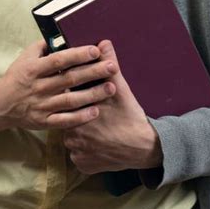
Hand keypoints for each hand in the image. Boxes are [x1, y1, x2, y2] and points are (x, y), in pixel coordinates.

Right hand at [0, 40, 117, 130]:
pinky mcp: (44, 121)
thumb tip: (62, 35)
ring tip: (110, 88)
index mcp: (34, 69)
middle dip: (93, 72)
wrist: (1, 104)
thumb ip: (43, 46)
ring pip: (70, 101)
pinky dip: (80, 118)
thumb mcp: (26, 56)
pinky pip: (64, 120)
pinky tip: (95, 111)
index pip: (59, 60)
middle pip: (69, 79)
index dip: (77, 55)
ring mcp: (42, 106)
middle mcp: (39, 87)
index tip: (95, 50)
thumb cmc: (17, 76)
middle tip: (112, 66)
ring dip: (92, 94)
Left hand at [63, 41, 162, 173]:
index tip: (79, 95)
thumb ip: (108, 65)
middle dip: (76, 114)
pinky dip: (84, 150)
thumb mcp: (120, 89)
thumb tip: (103, 43)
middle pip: (66, 119)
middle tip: (93, 114)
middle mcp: (72, 133)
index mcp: (78, 111)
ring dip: (78, 133)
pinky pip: (77, 155)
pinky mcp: (83, 165)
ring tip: (95, 128)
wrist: (143, 147)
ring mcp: (77, 152)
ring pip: (70, 138)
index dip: (72, 96)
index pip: (65, 100)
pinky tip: (96, 143)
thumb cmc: (130, 116)